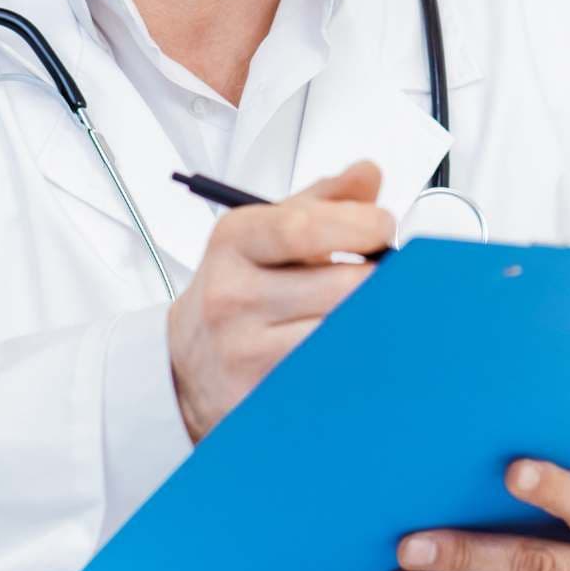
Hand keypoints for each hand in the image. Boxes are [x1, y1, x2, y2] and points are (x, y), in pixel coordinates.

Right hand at [167, 161, 393, 440]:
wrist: (187, 363)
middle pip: (340, 285)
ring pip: (342, 332)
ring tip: (363, 309)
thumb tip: (369, 174)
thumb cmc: (238, 289)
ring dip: (369, 318)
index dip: (359, 225)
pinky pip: (332, 373)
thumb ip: (322, 202)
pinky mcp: (258, 396)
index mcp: (235, 241)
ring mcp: (243, 350)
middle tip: (382, 275)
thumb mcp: (264, 234)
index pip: (303, 228)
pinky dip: (353, 358)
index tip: (383, 227)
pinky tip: (348, 345)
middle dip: (376, 277)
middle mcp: (233, 295)